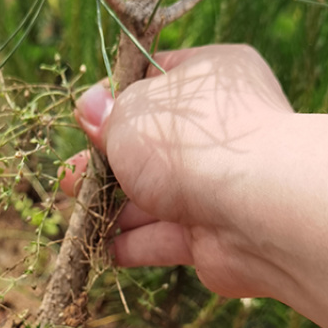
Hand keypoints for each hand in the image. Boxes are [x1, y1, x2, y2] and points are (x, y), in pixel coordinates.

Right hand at [61, 45, 294, 296]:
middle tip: (70, 175)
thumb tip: (90, 107)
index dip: (118, 99)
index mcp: (210, 79)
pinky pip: (167, 237)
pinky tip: (104, 248)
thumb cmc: (191, 143)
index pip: (159, 79)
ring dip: (115, 207)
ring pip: (156, 195)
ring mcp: (220, 184)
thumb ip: (106, 114)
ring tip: (76, 212)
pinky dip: (136, 243)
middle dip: (106, 163)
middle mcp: (220, 131)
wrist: (258, 210)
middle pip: (152, 146)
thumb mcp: (131, 114)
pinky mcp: (216, 234)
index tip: (87, 116)